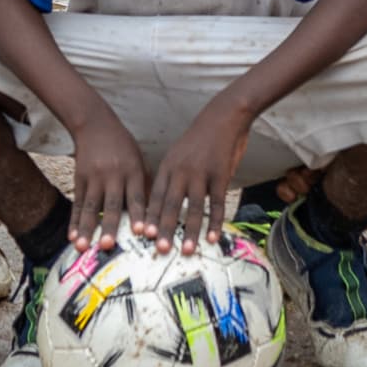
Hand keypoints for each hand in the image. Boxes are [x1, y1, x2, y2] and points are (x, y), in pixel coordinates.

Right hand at [64, 111, 151, 248]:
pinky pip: (77, 203)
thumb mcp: (138, 159)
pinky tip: (72, 237)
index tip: (142, 232)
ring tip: (83, 247)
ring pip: (90, 206)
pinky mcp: (79, 178)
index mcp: (132, 170)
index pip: (136, 196)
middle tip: (108, 245)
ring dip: (86, 228)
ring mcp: (93, 177)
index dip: (138, 214)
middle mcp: (112, 174)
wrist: (95, 124)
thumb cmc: (123, 146)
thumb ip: (144, 184)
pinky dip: (73, 221)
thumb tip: (154, 213)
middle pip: (111, 204)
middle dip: (109, 226)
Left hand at [145, 99, 253, 244]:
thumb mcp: (179, 153)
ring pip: (193, 207)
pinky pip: (217, 203)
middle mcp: (181, 171)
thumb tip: (165, 201)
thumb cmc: (201, 137)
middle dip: (164, 228)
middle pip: (170, 204)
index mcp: (168, 166)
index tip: (142, 234)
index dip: (149, 215)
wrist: (224, 115)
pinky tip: (213, 237)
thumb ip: (173, 175)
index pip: (155, 195)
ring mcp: (201, 173)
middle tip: (159, 249)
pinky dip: (215, 222)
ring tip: (186, 250)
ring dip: (189, 231)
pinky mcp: (221, 175)